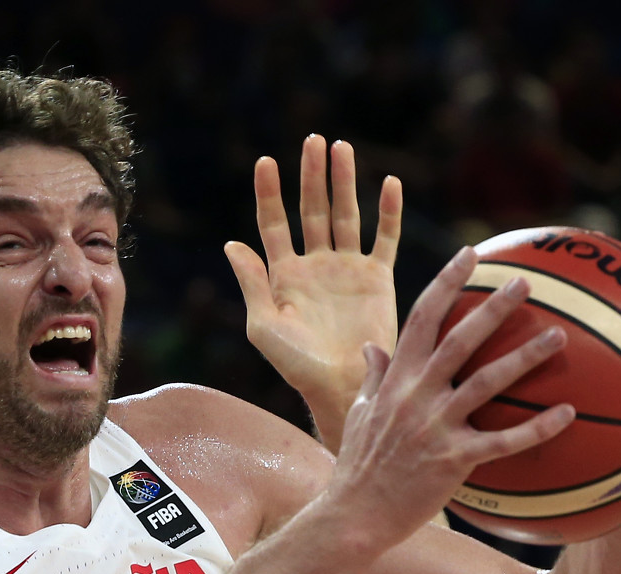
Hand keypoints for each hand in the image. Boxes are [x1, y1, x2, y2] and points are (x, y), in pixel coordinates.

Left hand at [225, 135, 400, 441]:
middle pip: (312, 210)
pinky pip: (384, 239)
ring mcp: (348, 270)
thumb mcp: (264, 326)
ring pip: (346, 215)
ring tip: (341, 147)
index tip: (265, 162)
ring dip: (344, 182)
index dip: (269, 193)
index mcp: (284, 275)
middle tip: (312, 140)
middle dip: (311, 176)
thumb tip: (231, 243)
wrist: (343, 386)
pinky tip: (388, 183)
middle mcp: (316, 266)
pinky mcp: (378, 279)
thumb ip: (252, 283)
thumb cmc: (297, 365)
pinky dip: (388, 212)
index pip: (274, 223)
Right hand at [327, 247, 575, 550]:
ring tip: (559, 337)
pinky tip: (569, 413)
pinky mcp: (454, 461)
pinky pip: (503, 441)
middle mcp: (415, 396)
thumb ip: (373, 377)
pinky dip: (537, 427)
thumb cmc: (358, 466)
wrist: (354, 515)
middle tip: (525, 283)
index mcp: (395, 379)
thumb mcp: (359, 413)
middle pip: (459, 341)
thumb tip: (372, 346)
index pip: (421, 319)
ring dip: (524, 357)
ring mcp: (435, 428)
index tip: (470, 255)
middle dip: (493, 308)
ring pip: (487, 384)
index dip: (446, 283)